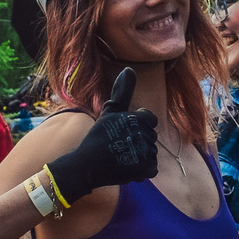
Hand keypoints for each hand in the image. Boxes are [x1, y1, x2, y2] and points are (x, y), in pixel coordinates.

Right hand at [45, 66, 161, 202]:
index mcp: (138, 119)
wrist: (87, 165)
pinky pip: (152, 168)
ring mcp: (146, 153)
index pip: (150, 119)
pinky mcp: (146, 169)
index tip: (123, 132)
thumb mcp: (110, 112)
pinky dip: (141, 170)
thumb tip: (129, 69)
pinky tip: (127, 167)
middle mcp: (144, 135)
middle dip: (138, 141)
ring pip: (151, 153)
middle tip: (119, 145)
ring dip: (139, 156)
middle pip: (151, 137)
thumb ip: (122, 91)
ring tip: (121, 157)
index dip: (137, 126)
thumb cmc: (97, 137)